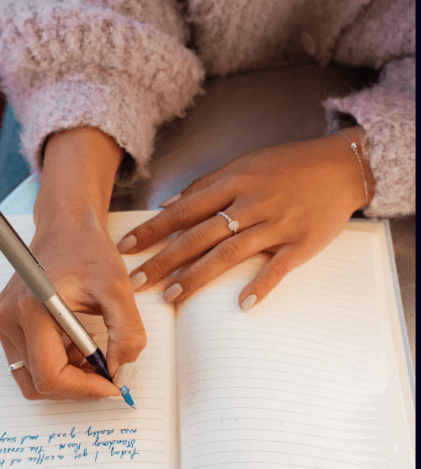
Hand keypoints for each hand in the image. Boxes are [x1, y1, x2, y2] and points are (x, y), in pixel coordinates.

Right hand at [0, 216, 146, 400]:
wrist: (66, 226)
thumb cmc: (88, 250)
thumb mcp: (119, 288)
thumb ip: (127, 334)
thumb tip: (120, 372)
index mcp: (32, 309)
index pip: (50, 374)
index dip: (84, 389)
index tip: (112, 386)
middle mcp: (9, 318)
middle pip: (39, 382)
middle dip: (77, 386)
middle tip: (108, 375)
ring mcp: (4, 322)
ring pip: (32, 377)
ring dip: (67, 376)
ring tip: (94, 352)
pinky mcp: (7, 323)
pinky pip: (29, 362)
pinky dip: (57, 363)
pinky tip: (79, 344)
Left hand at [116, 131, 373, 309]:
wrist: (341, 166)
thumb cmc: (288, 165)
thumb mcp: (245, 164)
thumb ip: (207, 185)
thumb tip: (168, 204)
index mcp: (234, 183)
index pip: (183, 209)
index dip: (153, 230)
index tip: (126, 247)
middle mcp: (250, 203)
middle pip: (199, 235)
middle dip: (164, 259)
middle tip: (136, 281)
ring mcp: (276, 224)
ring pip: (230, 253)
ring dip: (198, 276)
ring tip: (172, 297)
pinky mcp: (301, 243)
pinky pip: (278, 267)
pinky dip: (260, 285)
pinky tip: (242, 304)